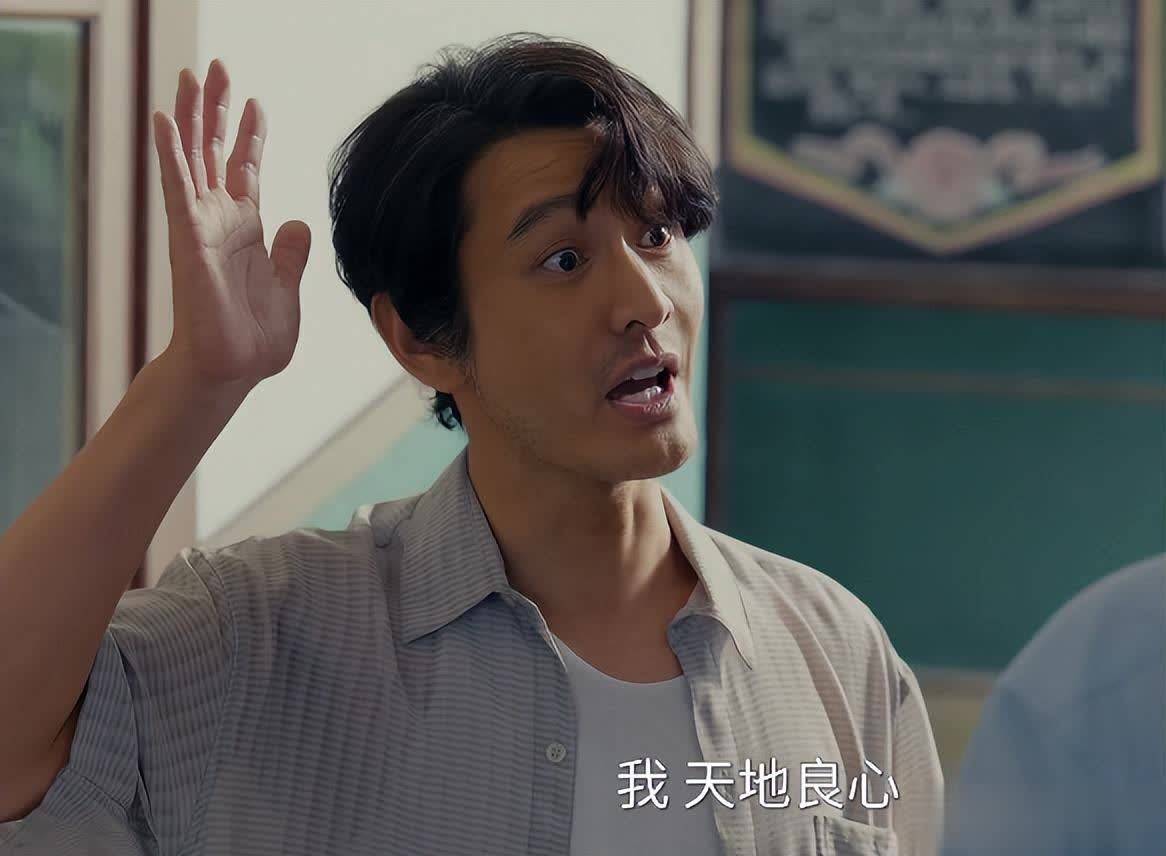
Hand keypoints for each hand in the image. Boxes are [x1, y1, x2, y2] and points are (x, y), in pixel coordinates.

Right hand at [152, 59, 310, 390]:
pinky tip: (166, 117)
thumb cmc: (255, 339)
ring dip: (192, 115)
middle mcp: (220, 221)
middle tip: (217, 68)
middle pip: (215, 152)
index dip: (250, 136)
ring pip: (192, 157)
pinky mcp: (188, 237)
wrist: (234, 369)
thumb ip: (291, 255)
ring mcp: (201, 226)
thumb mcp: (286, 290)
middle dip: (217, 110)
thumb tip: (299, 222)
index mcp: (246, 230)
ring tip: (192, 74)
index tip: (254, 102)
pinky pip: (177, 186)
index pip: (246, 170)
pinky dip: (170, 151)